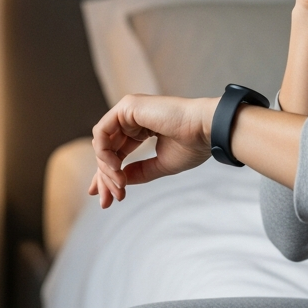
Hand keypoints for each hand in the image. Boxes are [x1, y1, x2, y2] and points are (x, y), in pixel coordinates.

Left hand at [87, 94, 216, 207]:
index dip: (107, 176)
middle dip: (104, 178)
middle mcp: (132, 117)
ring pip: (101, 143)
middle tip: (108, 200)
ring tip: (120, 185)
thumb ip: (139, 172)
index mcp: (141, 128)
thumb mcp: (161, 164)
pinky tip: (115, 168)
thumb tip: (119, 180)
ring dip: (105, 169)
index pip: (116, 152)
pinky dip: (104, 153)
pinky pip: (102, 132)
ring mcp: (129, 110)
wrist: (206, 130)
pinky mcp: (127, 106)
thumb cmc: (192, 144)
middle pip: (106, 150)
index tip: (106, 200)